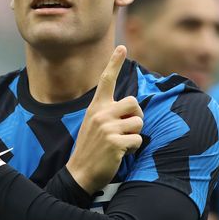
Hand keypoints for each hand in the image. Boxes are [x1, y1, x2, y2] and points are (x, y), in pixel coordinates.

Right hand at [66, 46, 143, 194]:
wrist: (80, 172)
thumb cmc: (92, 148)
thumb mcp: (95, 124)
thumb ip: (109, 113)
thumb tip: (133, 106)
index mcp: (96, 107)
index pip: (106, 80)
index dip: (114, 63)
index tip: (121, 47)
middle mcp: (101, 114)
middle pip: (134, 103)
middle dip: (136, 116)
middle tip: (125, 130)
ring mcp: (107, 128)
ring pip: (138, 122)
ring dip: (134, 135)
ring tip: (119, 143)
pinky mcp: (115, 142)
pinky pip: (138, 140)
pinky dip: (133, 149)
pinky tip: (119, 153)